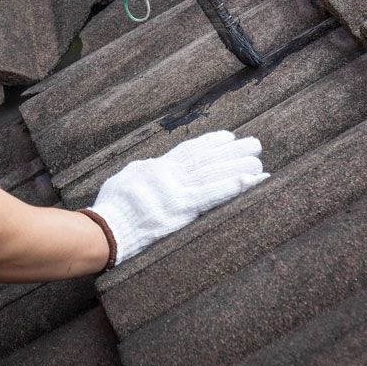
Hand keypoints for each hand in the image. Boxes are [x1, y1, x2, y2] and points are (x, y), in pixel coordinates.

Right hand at [86, 131, 267, 265]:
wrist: (107, 228)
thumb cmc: (113, 206)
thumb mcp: (127, 178)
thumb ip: (146, 170)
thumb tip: (155, 166)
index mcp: (158, 168)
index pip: (190, 150)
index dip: (212, 142)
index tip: (230, 136)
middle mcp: (171, 176)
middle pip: (208, 159)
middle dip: (233, 151)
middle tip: (255, 144)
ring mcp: (177, 192)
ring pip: (214, 174)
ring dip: (239, 167)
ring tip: (259, 163)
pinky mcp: (182, 211)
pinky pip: (212, 196)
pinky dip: (232, 187)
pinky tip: (249, 181)